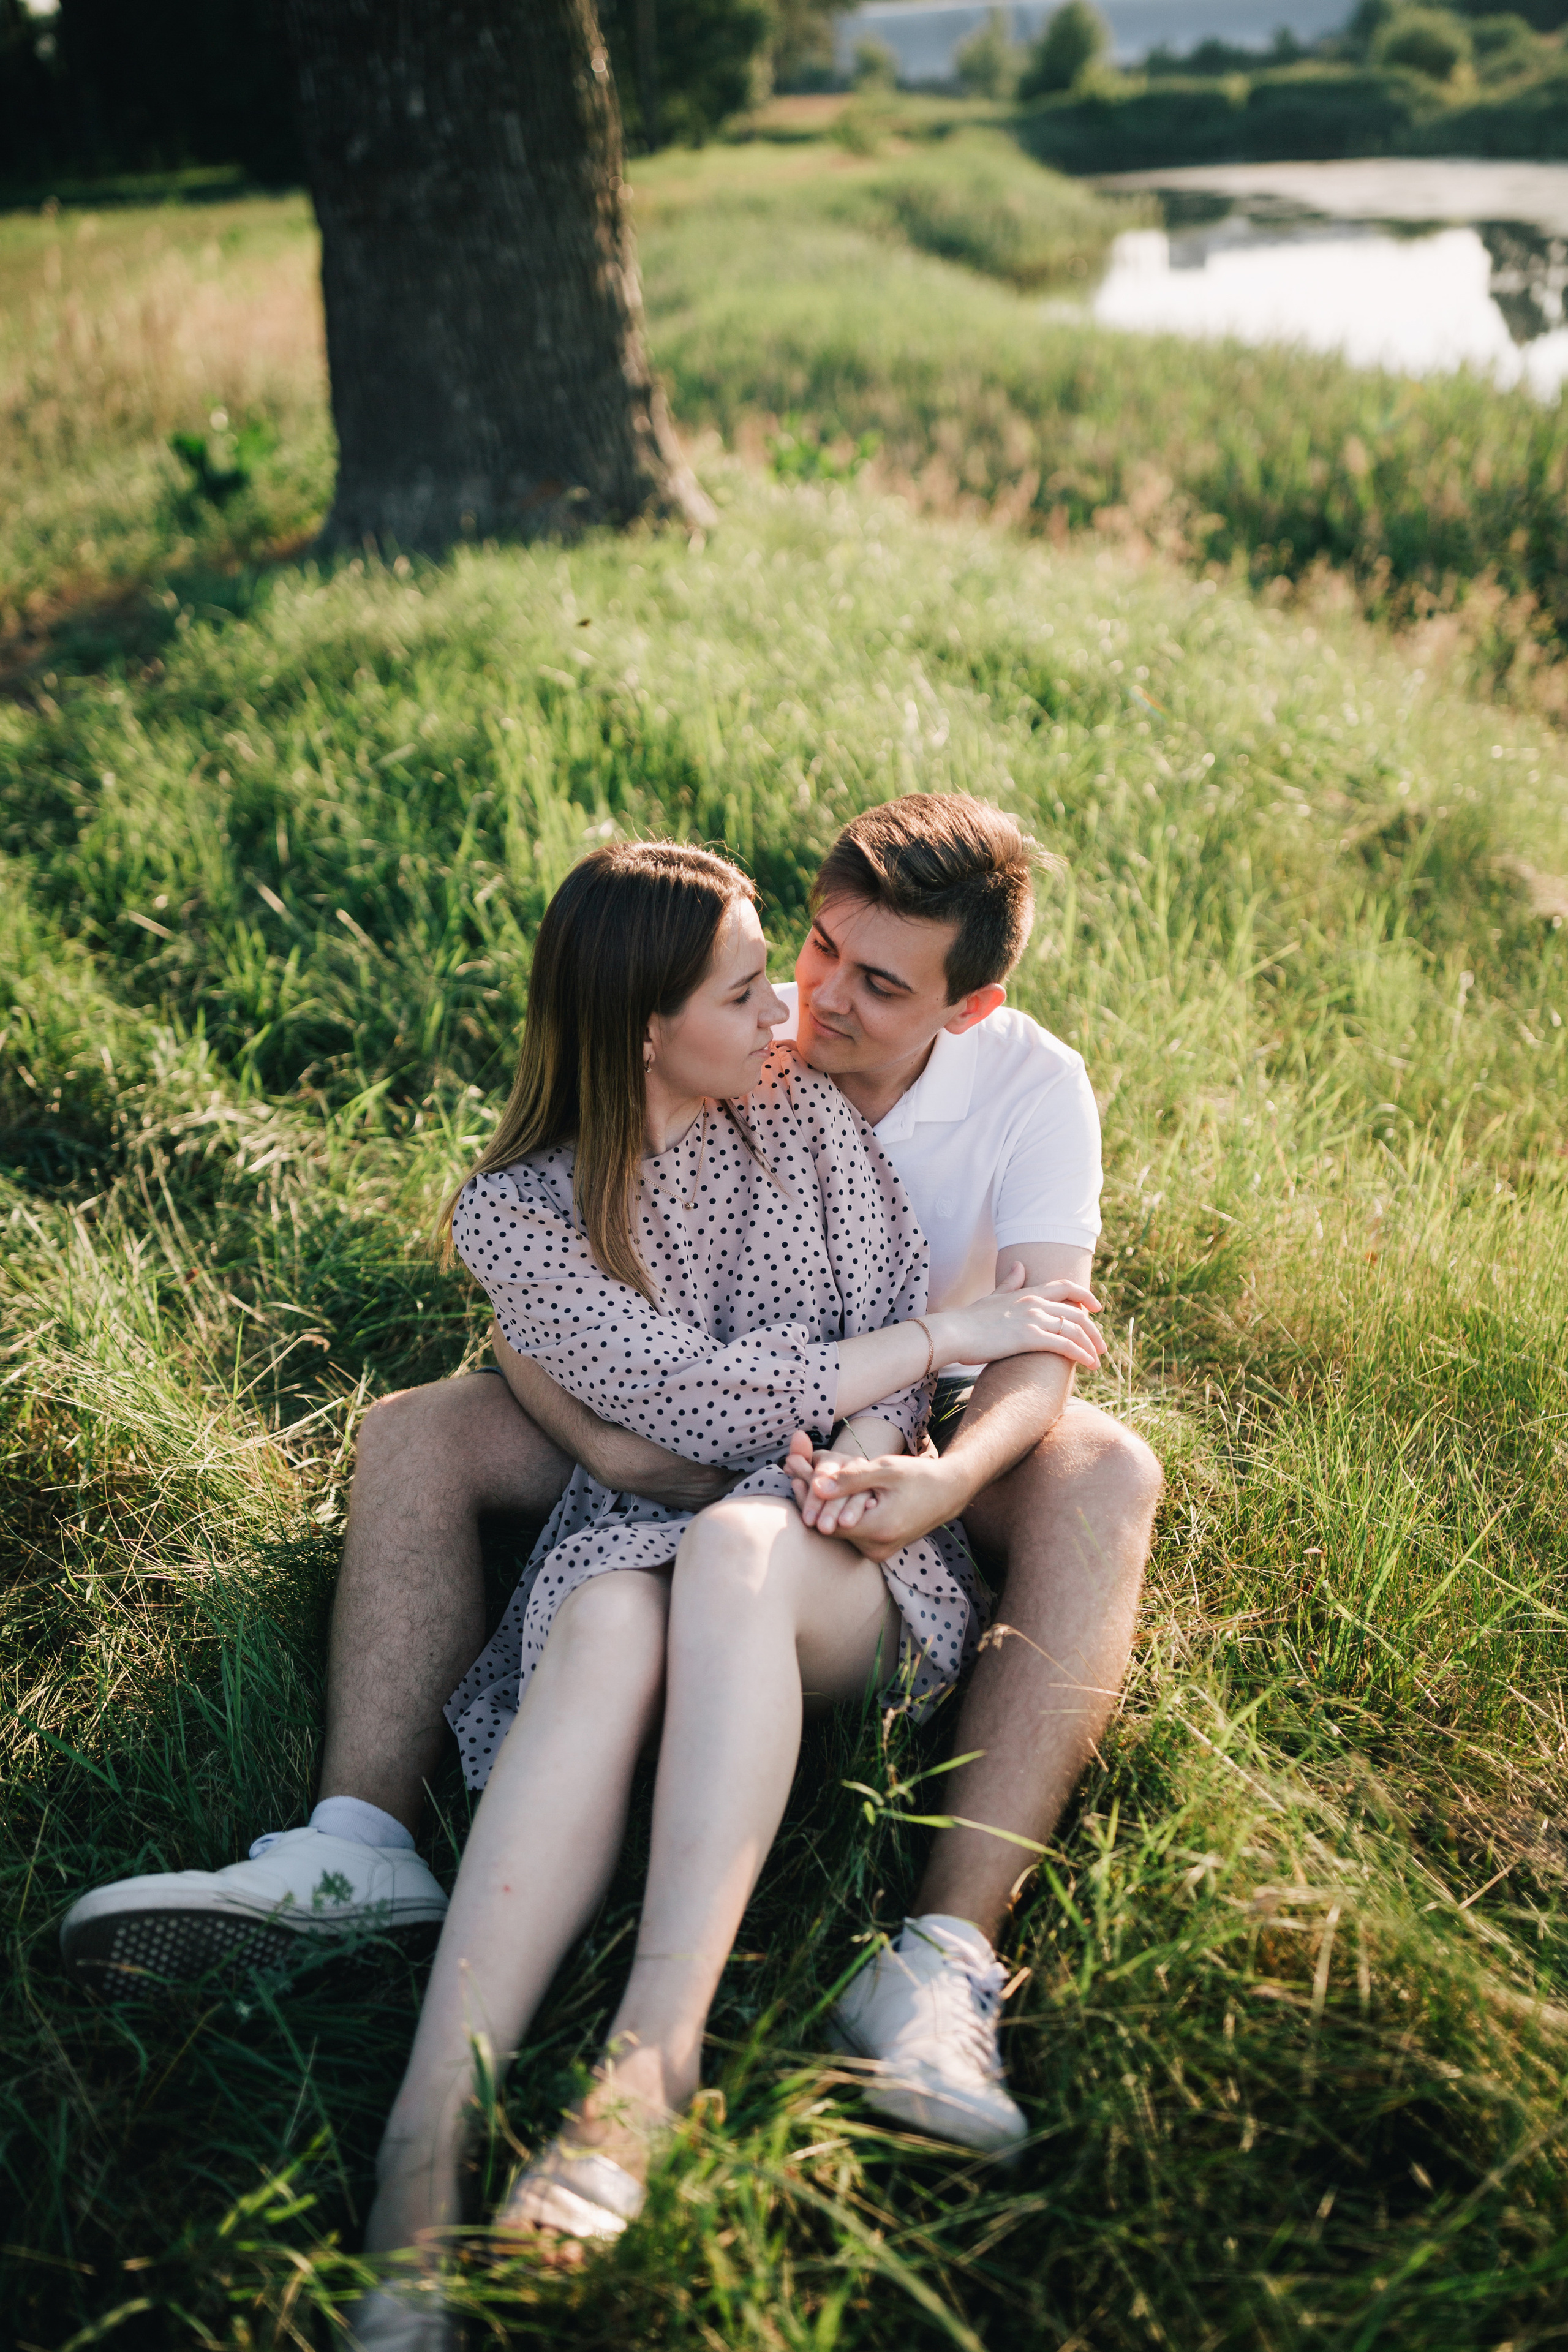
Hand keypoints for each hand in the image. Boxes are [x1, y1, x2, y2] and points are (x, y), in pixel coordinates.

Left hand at [783, 1430, 958, 1561]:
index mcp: (879, 1530)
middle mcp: (877, 1549)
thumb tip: (816, 1485)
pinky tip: (827, 1493)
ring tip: (803, 1477)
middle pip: (830, 1528)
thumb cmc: (918, 1476)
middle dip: (811, 1500)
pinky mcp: (879, 1550)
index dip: (808, 1498)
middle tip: (793, 1470)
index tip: (793, 1472)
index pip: (828, 1521)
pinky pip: (850, 1533)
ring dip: (823, 1507)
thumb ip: (850, 1479)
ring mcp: (878, 1553)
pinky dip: (838, 1513)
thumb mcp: (885, 1471)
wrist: (948, 1493)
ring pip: (838, 1531)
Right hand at [934, 1265, 1105, 1371]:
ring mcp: (1033, 1319)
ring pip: (1075, 1329)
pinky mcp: (1029, 1338)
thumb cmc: (969, 1320)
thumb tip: (1020, 1266)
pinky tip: (1088, 1364)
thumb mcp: (993, 1297)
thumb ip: (1009, 1282)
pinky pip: (1065, 1345)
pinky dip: (1081, 1354)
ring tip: (1097, 1361)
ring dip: (1091, 1346)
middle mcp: (1034, 1303)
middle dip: (1093, 1330)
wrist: (953, 1333)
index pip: (1065, 1287)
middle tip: (1101, 1346)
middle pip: (1077, 1312)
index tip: (1096, 1308)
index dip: (1085, 1296)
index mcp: (1027, 1293)